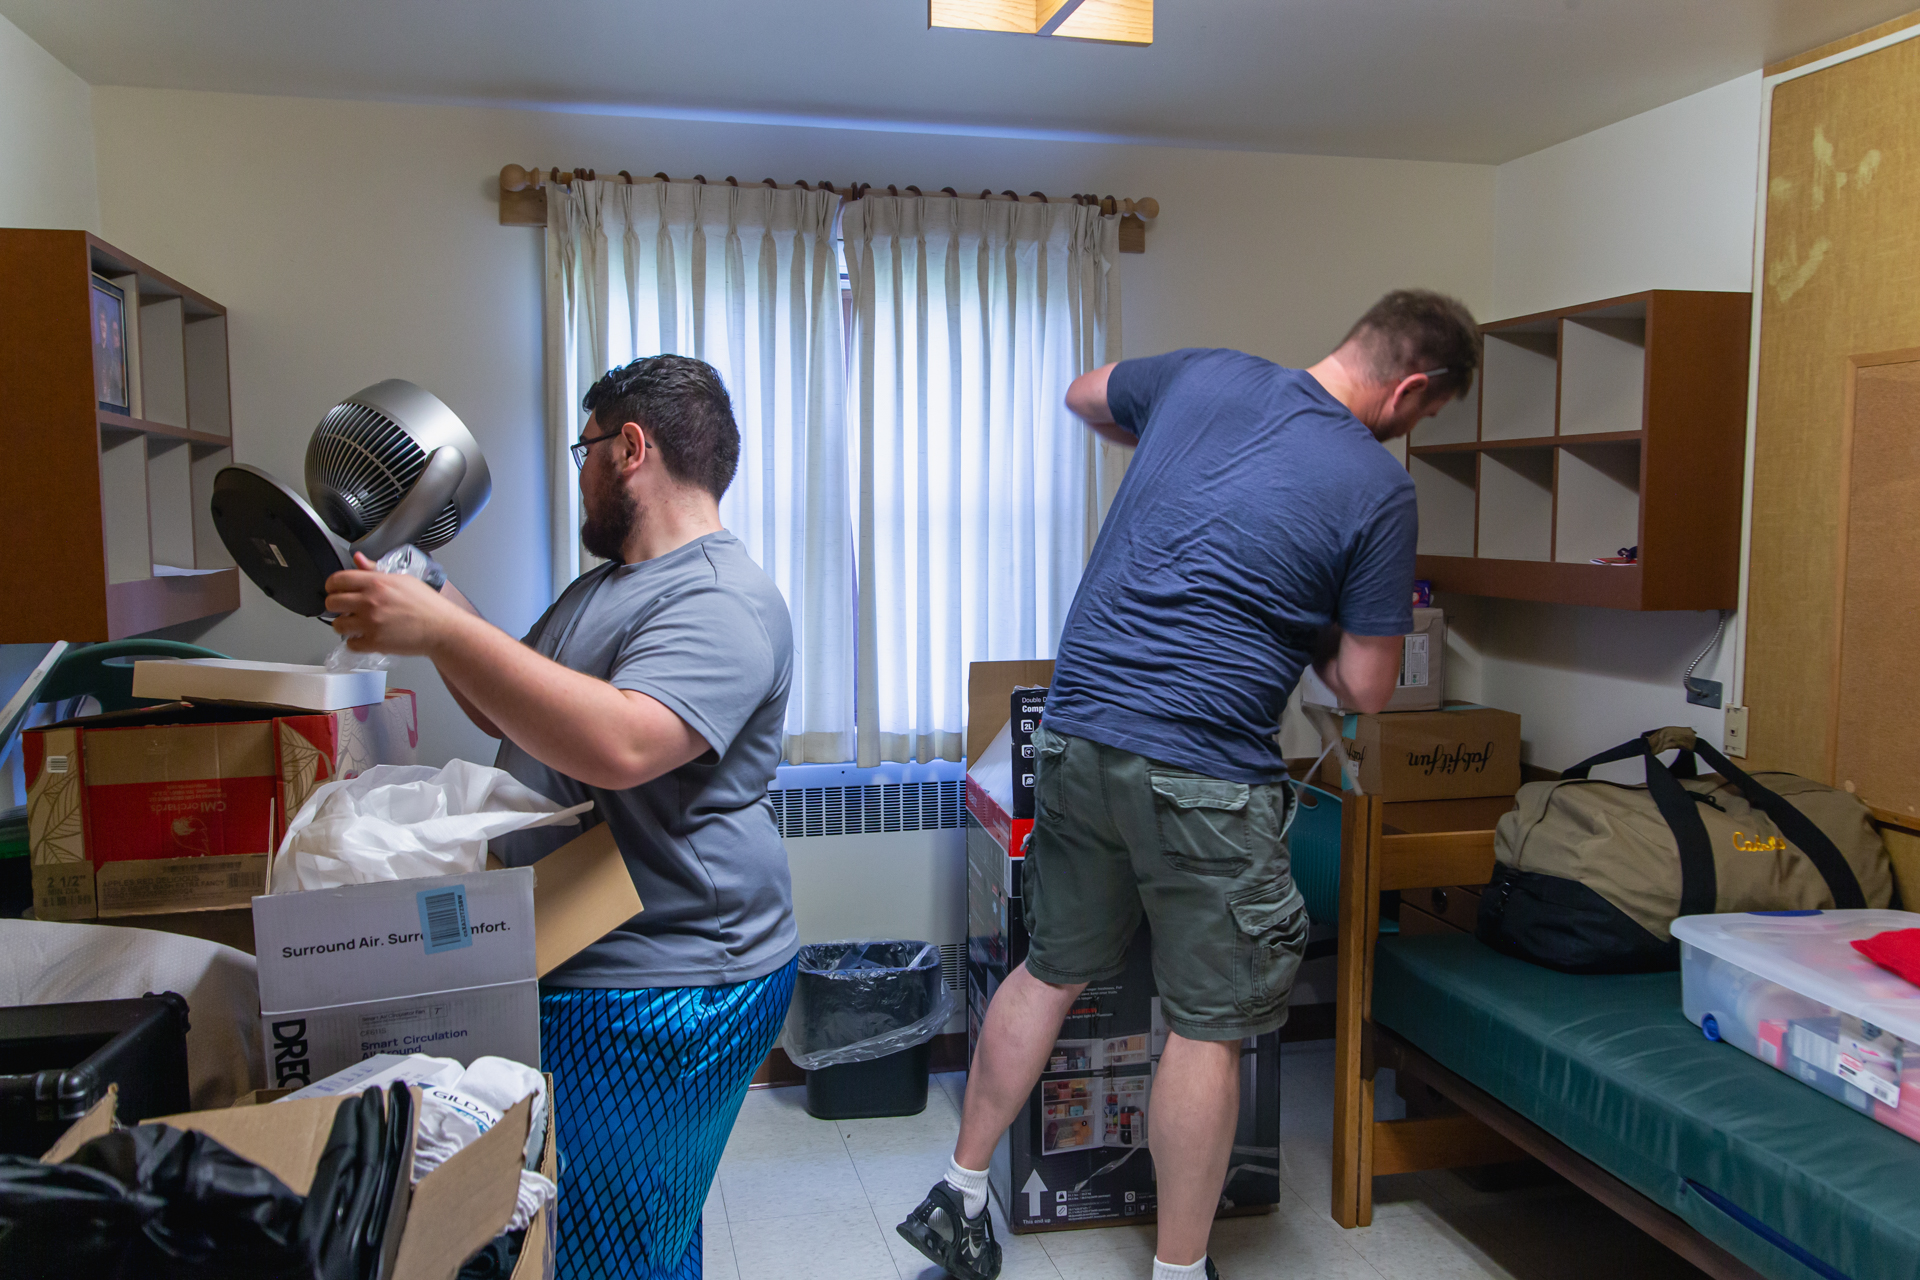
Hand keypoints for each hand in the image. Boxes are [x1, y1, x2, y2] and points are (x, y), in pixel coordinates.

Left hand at [324, 553, 464, 656]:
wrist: (442, 628)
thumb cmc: (427, 604)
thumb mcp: (403, 579)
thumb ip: (375, 570)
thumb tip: (358, 559)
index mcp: (376, 582)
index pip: (337, 580)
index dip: (332, 585)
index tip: (335, 590)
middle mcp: (370, 601)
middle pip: (332, 602)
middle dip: (335, 605)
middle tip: (344, 609)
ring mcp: (371, 623)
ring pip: (337, 625)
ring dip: (344, 625)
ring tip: (355, 624)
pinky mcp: (375, 642)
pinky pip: (351, 644)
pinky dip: (356, 642)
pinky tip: (366, 637)